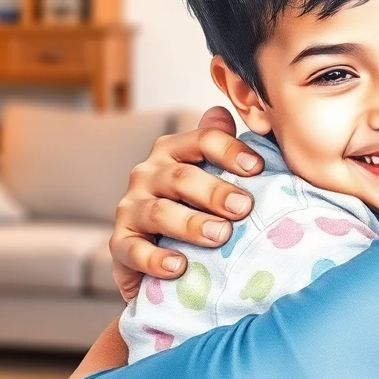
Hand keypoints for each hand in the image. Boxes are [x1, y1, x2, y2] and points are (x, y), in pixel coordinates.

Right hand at [108, 107, 262, 300]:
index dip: (229, 150)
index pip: (202, 140)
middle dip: (215, 192)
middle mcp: (147, 174)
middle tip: (243, 208)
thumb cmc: (194, 207)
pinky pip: (134, 250)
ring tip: (220, 236)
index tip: (258, 168)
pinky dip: (156, 259)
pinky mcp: (120, 243)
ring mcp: (131, 208)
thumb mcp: (211, 177)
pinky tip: (179, 266)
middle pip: (182, 177)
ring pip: (160, 212)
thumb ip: (220, 149)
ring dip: (191, 224)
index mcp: (173, 151)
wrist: (158, 253)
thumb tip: (225, 112)